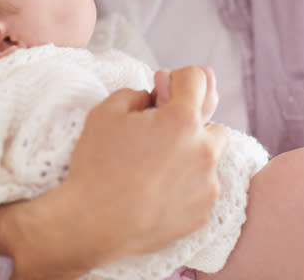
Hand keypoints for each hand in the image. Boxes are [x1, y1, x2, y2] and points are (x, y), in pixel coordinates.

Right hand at [0, 66, 228, 279]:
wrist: (90, 225)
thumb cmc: (96, 165)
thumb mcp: (106, 112)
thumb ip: (137, 94)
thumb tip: (153, 98)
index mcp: (182, 120)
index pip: (198, 78)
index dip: (179, 79)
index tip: (165, 90)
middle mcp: (204, 150)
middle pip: (213, 125)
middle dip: (193, 126)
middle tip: (162, 136)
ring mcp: (207, 185)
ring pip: (210, 161)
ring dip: (193, 157)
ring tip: (158, 168)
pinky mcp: (202, 213)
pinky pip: (202, 190)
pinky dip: (187, 187)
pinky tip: (158, 192)